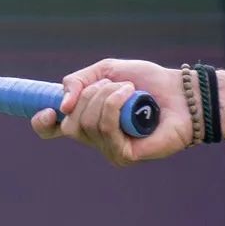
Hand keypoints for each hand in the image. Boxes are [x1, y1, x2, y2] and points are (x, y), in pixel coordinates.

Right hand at [30, 58, 196, 165]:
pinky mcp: (125, 155)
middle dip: (89, 96)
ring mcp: (109, 149)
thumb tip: (61, 106)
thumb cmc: (148, 82)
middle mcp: (96, 138)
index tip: (48, 110)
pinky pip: (105, 130)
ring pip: (86, 124)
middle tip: (115, 84)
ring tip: (129, 89)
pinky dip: (115, 106)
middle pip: (69, 123)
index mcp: (88, 119)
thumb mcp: (107, 70)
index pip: (52, 130)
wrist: (181, 91)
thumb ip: (77, 81)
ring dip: (106, 97)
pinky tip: (132, 98)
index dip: (42, 122)